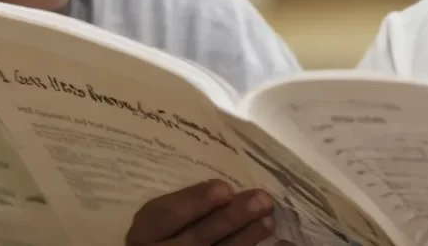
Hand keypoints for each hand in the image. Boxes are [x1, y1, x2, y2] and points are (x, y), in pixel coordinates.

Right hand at [126, 179, 291, 245]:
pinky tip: (280, 243)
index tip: (225, 187)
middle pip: (198, 237)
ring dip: (248, 236)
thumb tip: (227, 187)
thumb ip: (184, 203)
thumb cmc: (166, 229)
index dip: (196, 202)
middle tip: (262, 199)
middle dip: (232, 218)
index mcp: (146, 231)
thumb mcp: (161, 217)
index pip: (166, 216)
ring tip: (269, 218)